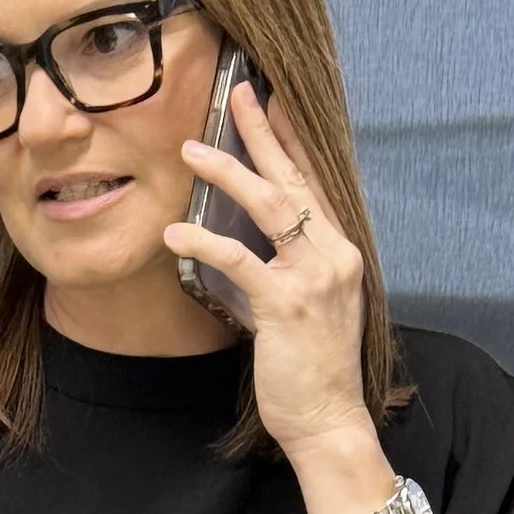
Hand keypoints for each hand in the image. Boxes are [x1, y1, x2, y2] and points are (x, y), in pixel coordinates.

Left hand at [165, 82, 372, 464]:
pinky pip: (239, 260)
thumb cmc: (312, 368)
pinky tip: (174, 235)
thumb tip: (241, 242)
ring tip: (191, 150)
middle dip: (263, 131)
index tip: (270, 100)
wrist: (329, 420)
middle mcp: (334, 255)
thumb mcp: (305, 307)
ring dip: (228, 172)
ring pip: (271, 206)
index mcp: (339, 251)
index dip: (291, 138)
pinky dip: (203, 242)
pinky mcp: (286, 305)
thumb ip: (283, 269)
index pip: (314, 180)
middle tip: (238, 93)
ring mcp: (314, 278)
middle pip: (296, 178)